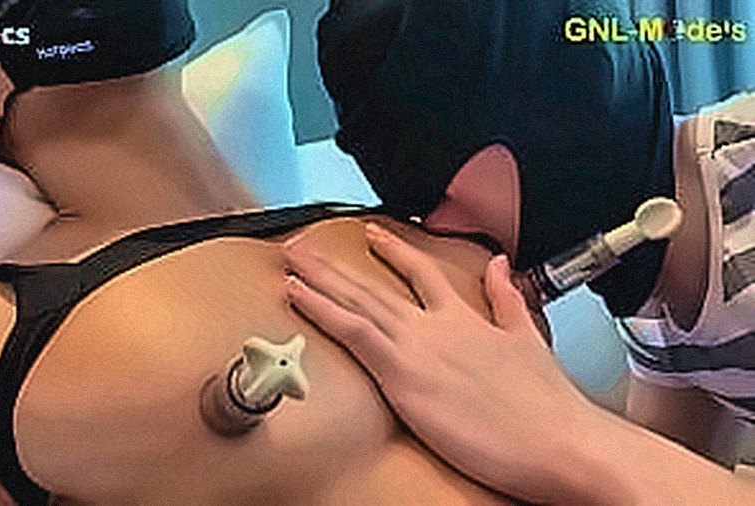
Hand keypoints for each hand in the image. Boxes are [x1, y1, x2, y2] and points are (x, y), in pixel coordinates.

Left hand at [284, 224, 602, 503]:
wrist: (556, 438)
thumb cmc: (546, 404)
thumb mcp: (527, 339)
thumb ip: (506, 299)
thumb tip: (500, 267)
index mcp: (465, 317)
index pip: (422, 272)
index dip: (394, 250)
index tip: (373, 234)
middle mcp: (435, 324)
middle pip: (375, 284)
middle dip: (337, 263)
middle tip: (305, 243)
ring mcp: (415, 345)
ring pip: (355, 301)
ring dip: (318, 277)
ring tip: (290, 257)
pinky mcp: (401, 373)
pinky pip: (350, 332)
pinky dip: (320, 309)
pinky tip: (297, 294)